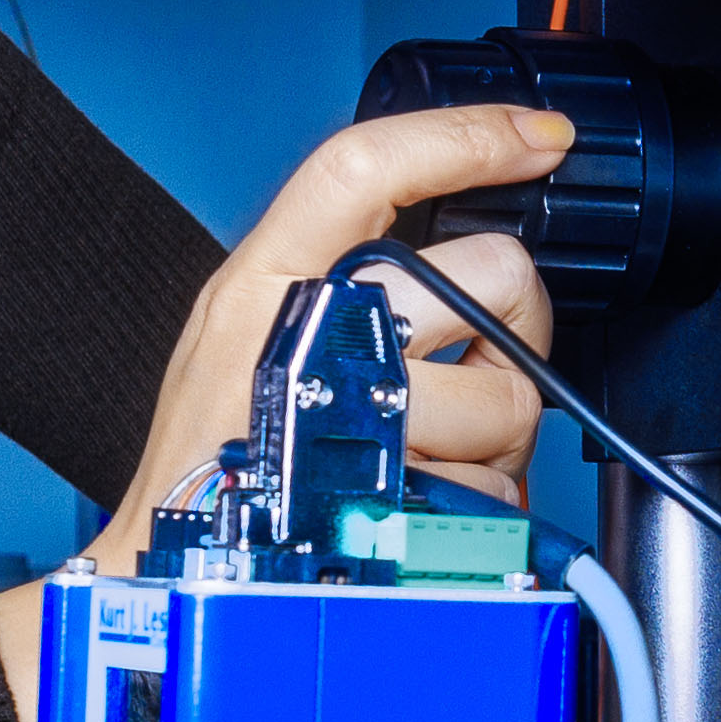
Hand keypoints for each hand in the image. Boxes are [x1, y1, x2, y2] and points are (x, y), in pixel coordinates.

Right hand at [0, 104, 574, 721]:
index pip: (363, 169)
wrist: (179, 588)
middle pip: (490, 274)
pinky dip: (484, 504)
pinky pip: (503, 486)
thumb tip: (451, 249)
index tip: (541, 133)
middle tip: (472, 360)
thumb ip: (326, 272)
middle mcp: (308, 340)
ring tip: (435, 452)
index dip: (465, 136)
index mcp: (263, 284)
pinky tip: (426, 505)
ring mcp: (356, 426)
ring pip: (513, 391)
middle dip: (512, 322)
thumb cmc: (209, 460)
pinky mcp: (398, 508)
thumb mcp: (237, 331)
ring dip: (498, 434)